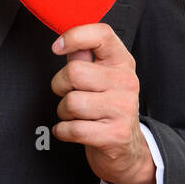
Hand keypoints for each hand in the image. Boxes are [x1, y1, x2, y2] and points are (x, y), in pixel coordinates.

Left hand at [50, 23, 155, 183]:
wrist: (127, 149)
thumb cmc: (107, 108)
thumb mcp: (101, 77)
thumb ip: (84, 58)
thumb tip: (67, 43)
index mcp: (122, 62)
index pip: (101, 34)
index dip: (74, 36)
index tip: (57, 47)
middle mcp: (126, 82)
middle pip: (74, 72)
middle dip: (60, 86)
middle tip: (69, 94)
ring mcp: (123, 109)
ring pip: (71, 102)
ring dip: (64, 112)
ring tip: (76, 115)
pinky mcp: (115, 135)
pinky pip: (73, 129)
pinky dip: (63, 131)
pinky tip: (72, 130)